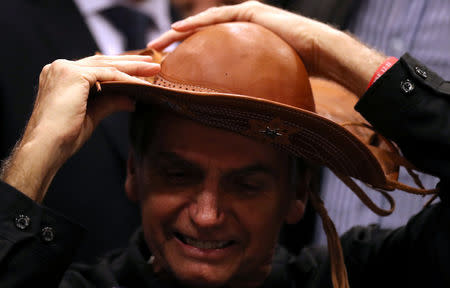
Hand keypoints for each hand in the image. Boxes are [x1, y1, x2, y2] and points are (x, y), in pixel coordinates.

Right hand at [1, 55, 159, 201]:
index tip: (138, 72)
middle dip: (130, 63)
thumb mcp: (92, 115)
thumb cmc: (64, 137)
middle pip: (102, 62)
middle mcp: (60, 68)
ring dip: (133, 68)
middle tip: (151, 64)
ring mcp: (65, 68)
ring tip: (153, 69)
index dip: (118, 68)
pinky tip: (142, 83)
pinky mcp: (73, 74)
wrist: (47, 146)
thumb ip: (110, 102)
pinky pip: (108, 75)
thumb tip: (132, 100)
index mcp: (61, 76)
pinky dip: (127, 79)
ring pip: (107, 65)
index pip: (95, 68)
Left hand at [148, 1, 385, 95]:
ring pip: (204, 23)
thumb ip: (249, 90)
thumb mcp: (265, 82)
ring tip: (158, 43)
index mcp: (241, 43)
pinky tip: (178, 30)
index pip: (208, 47)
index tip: (168, 67)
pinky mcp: (250, 12)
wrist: (321, 53)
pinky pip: (217, 17)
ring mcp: (244, 16)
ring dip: (179, 32)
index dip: (187, 55)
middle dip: (175, 43)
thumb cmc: (299, 71)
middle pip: (201, 34)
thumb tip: (239, 118)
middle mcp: (240, 28)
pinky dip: (197, 23)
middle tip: (153, 54)